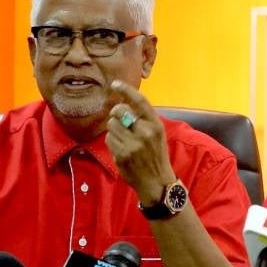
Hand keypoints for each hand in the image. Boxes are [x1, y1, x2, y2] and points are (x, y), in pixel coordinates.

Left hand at [105, 80, 174, 204]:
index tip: (115, 84)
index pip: (140, 101)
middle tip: (120, 121)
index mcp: (156, 125)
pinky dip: (112, 142)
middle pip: (119, 111)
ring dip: (114, 129)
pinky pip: (109, 139)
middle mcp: (146, 133)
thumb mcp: (157, 134)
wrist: (157, 182)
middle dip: (116, 114)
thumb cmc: (156, 155)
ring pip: (111, 125)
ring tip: (124, 138)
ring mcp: (133, 144)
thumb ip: (143, 119)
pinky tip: (122, 149)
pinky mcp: (122, 154)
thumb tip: (124, 102)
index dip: (126, 90)